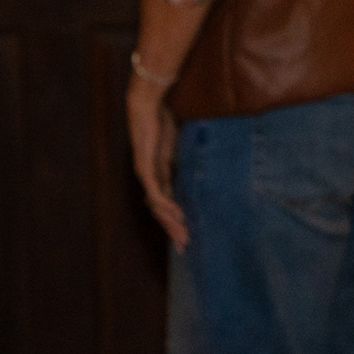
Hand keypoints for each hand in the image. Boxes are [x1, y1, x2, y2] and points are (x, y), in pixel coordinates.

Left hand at [127, 83, 187, 249]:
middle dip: (173, 229)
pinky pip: (156, 192)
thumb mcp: (179, 144)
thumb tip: (207, 160)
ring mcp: (147, 175)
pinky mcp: (146, 168)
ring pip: (158, 206)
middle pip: (161, 211)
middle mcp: (151, 178)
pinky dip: (166, 205)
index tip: (188, 233)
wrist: (148, 107)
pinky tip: (177, 214)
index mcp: (160, 174)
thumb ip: (187, 157)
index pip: (168, 203)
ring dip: (170, 222)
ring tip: (183, 235)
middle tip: (185, 246)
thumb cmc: (163, 121)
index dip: (176, 220)